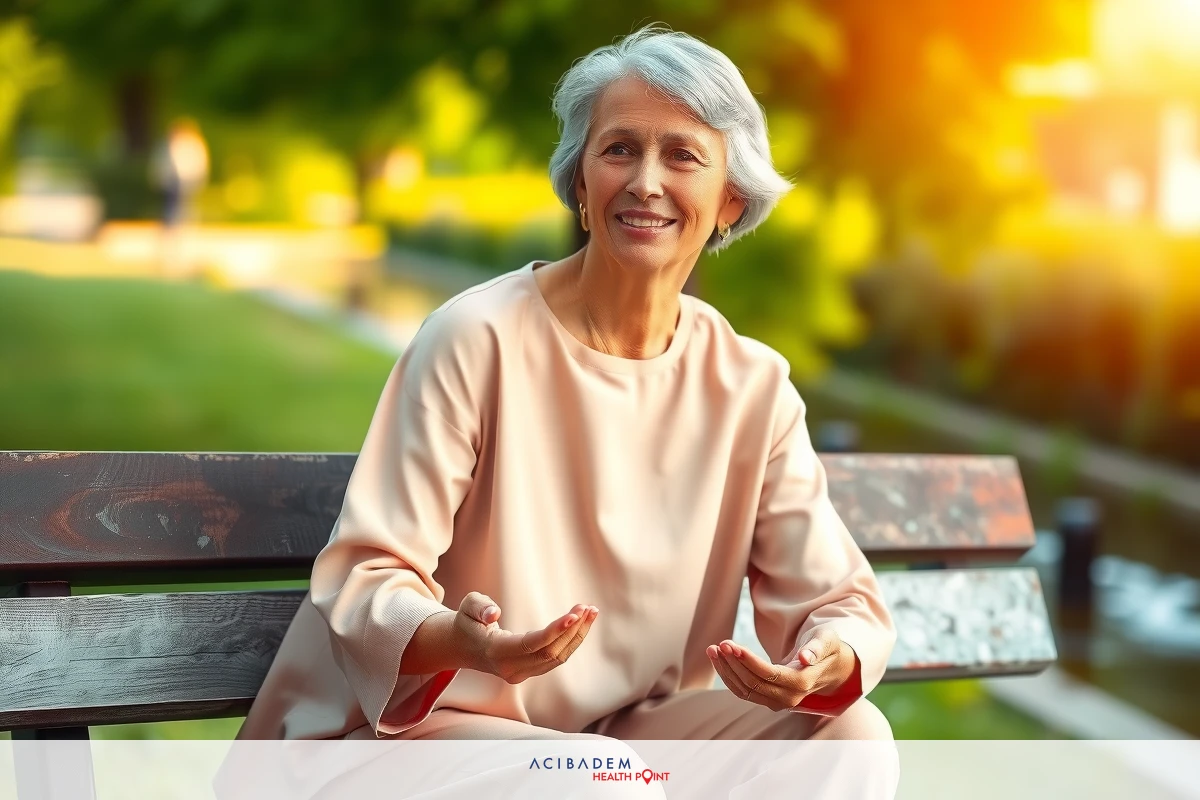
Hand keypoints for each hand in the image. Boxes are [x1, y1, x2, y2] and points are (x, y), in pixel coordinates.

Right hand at [454, 592, 598, 683]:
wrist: (461, 646)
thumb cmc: (467, 621)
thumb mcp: (467, 606)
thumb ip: (478, 607)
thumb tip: (494, 614)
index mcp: (496, 652)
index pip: (532, 644)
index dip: (556, 630)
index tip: (576, 614)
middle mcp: (511, 669)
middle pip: (551, 652)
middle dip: (573, 630)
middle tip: (589, 607)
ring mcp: (521, 674)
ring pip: (557, 657)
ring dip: (577, 635)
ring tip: (592, 612)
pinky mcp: (530, 671)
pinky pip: (556, 658)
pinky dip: (571, 641)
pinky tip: (582, 623)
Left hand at [706, 628, 858, 710]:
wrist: (830, 665)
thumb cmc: (827, 647)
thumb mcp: (826, 640)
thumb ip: (817, 648)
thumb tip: (805, 657)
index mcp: (803, 682)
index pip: (768, 674)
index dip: (747, 660)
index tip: (730, 644)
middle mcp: (789, 697)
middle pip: (753, 683)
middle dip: (733, 663)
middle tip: (720, 643)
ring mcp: (778, 701)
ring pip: (744, 690)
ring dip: (726, 670)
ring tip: (713, 649)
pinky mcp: (768, 698)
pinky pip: (743, 691)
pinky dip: (728, 676)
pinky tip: (718, 658)